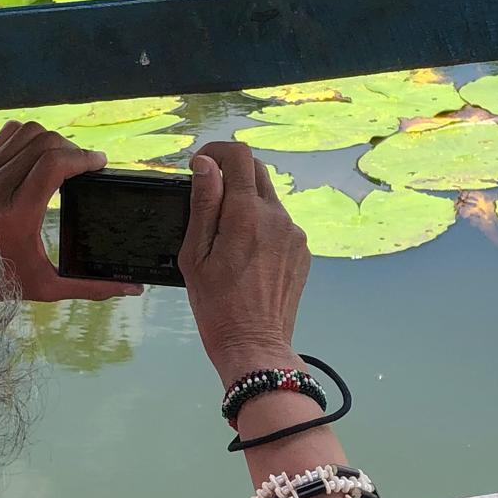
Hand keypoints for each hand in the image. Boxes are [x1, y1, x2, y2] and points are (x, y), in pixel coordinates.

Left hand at [0, 122, 142, 302]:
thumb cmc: (2, 280)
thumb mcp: (47, 287)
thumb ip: (91, 287)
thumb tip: (133, 288)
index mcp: (16, 213)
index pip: (54, 165)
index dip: (83, 158)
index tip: (99, 164)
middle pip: (44, 143)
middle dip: (72, 149)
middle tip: (85, 165)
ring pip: (26, 133)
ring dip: (51, 140)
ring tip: (63, 158)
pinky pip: (7, 136)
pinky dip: (28, 138)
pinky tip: (38, 155)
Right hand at [180, 141, 310, 381]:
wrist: (255, 346)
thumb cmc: (217, 306)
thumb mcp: (195, 255)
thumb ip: (203, 204)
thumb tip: (205, 164)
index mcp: (246, 214)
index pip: (240, 155)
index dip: (216, 151)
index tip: (200, 166)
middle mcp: (277, 217)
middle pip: (256, 172)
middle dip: (231, 174)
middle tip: (209, 199)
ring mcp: (294, 234)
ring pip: (268, 200)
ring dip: (246, 205)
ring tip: (226, 240)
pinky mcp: (302, 251)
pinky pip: (279, 225)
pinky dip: (261, 227)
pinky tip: (247, 257)